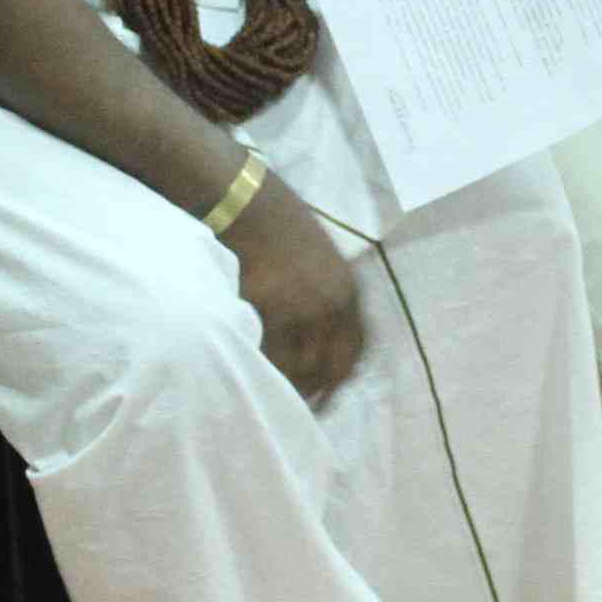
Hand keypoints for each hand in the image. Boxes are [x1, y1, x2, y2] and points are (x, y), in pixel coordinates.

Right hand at [229, 179, 371, 404]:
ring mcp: (299, 310)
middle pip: (331, 367)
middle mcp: (331, 305)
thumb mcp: (322, 258)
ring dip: (290, 382)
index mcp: (349, 292)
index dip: (344, 376)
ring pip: (300, 368)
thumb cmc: (278, 225)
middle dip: (318, 389)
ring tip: (275, 388)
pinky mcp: (266, 311)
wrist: (244, 200)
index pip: (357, 350)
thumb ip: (329, 296)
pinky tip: (255, 367)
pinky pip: (268, 354)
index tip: (332, 392)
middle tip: (302, 402)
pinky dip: (264, 366)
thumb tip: (323, 337)